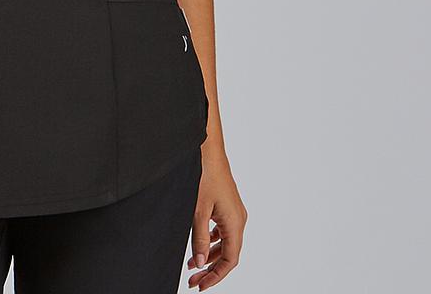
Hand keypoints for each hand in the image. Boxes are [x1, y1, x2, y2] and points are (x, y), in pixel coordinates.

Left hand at [186, 144, 246, 288]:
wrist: (208, 150)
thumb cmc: (205, 174)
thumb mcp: (198, 210)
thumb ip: (198, 238)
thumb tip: (199, 263)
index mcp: (235, 223)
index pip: (229, 260)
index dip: (216, 276)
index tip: (201, 286)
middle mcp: (238, 220)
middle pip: (228, 254)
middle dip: (210, 269)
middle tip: (193, 281)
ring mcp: (233, 213)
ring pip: (224, 243)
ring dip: (209, 256)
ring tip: (192, 266)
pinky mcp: (227, 206)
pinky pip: (222, 231)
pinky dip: (211, 242)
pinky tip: (199, 246)